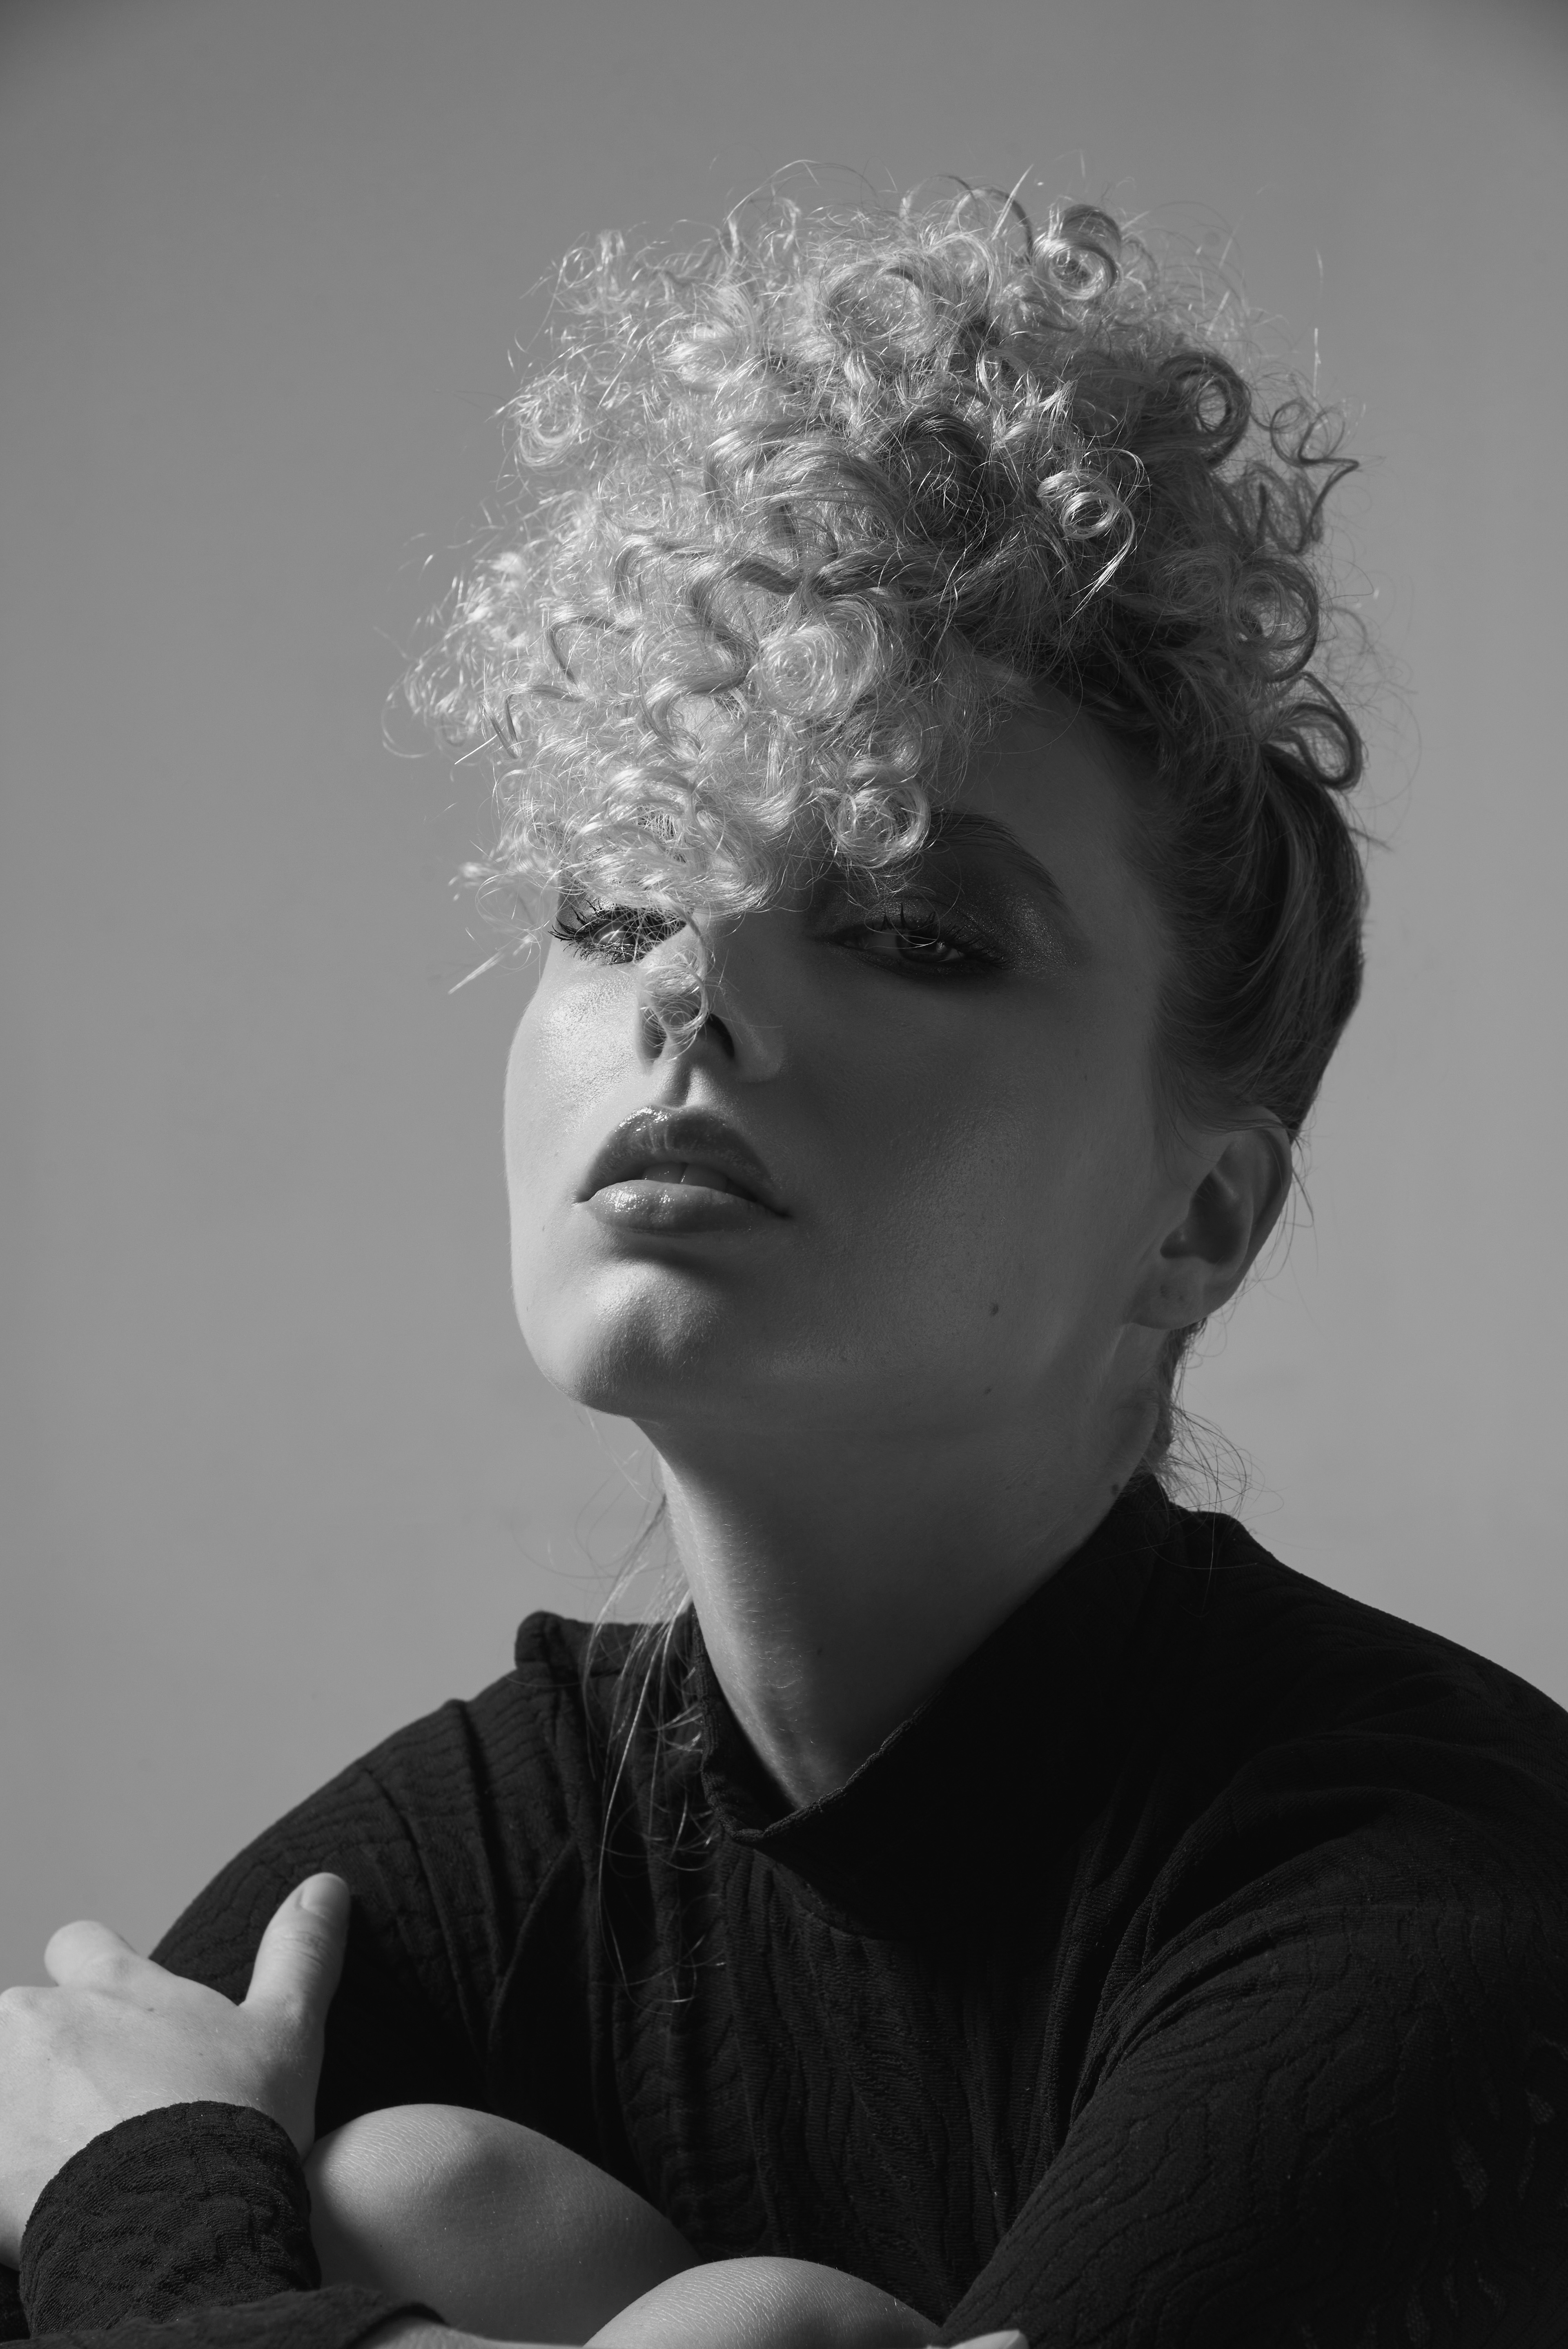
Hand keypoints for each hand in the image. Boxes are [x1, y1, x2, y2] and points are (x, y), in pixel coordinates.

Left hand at [0, 1872, 349, 2263]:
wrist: (179, 2231)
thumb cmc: (234, 2126)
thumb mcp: (285, 2031)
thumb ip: (300, 1952)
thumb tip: (327, 1885)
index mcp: (112, 1985)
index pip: (76, 1944)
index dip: (94, 1979)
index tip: (119, 2025)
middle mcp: (39, 2022)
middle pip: (27, 2023)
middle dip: (57, 2059)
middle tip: (107, 2114)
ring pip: (3, 2086)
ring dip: (24, 2114)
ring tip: (77, 2166)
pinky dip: (9, 2175)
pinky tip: (45, 2201)